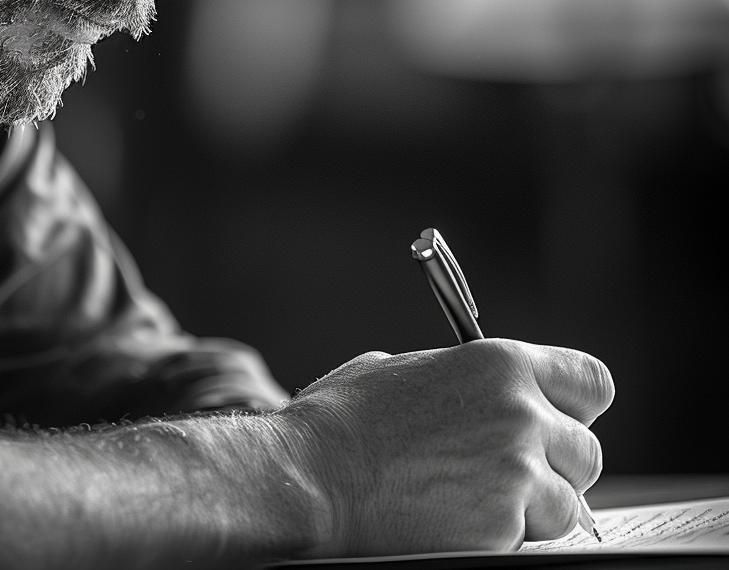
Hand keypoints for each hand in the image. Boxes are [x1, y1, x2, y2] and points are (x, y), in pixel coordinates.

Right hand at [276, 339, 613, 556]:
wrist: (312, 474)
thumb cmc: (344, 418)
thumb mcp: (403, 368)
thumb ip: (460, 380)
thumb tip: (476, 397)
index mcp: (499, 363)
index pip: (591, 381)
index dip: (575, 404)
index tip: (557, 418)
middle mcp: (521, 413)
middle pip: (587, 450)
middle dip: (555, 465)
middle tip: (507, 471)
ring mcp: (517, 473)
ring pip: (569, 504)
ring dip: (535, 508)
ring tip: (475, 501)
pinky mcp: (505, 527)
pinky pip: (532, 539)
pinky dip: (504, 536)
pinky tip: (457, 521)